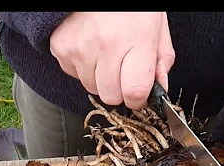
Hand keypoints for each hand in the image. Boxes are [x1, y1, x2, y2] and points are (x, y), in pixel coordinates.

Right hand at [49, 12, 174, 109]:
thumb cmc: (131, 4)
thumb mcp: (157, 25)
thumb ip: (162, 60)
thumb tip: (159, 89)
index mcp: (136, 39)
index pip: (134, 93)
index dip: (139, 98)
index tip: (139, 93)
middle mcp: (106, 45)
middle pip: (111, 97)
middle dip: (119, 89)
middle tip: (123, 69)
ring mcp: (80, 47)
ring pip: (92, 88)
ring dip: (101, 78)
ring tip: (106, 52)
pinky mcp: (61, 47)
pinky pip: (74, 75)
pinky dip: (83, 67)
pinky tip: (91, 46)